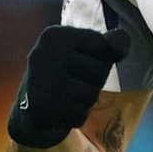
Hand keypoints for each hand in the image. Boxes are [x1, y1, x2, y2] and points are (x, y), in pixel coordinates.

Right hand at [7, 26, 130, 148]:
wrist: (30, 106)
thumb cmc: (66, 72)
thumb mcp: (84, 51)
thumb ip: (108, 43)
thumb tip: (122, 41)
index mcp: (55, 35)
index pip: (104, 44)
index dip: (104, 56)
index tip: (89, 59)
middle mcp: (45, 54)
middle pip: (99, 70)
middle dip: (95, 80)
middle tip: (75, 81)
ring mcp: (43, 81)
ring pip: (91, 94)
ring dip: (86, 100)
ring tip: (68, 96)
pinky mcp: (44, 107)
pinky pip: (80, 115)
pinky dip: (76, 116)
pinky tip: (62, 109)